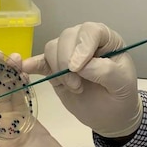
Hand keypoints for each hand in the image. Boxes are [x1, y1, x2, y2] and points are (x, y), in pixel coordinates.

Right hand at [22, 22, 142, 137]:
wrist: (111, 115)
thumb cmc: (121, 96)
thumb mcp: (122, 83)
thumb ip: (104, 71)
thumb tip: (80, 65)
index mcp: (106, 40)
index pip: (90, 31)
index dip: (82, 46)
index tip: (78, 68)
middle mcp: (85, 41)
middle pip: (67, 37)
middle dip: (67, 61)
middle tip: (77, 85)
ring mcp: (68, 54)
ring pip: (52, 48)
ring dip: (58, 69)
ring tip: (73, 87)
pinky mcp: (54, 69)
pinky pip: (40, 61)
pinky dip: (32, 64)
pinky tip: (25, 68)